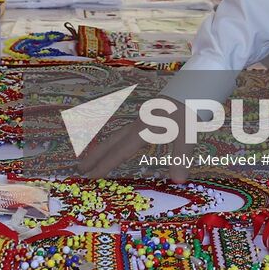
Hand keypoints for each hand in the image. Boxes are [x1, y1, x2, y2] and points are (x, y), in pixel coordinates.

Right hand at [77, 97, 191, 183]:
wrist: (189, 88)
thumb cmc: (187, 110)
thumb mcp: (187, 135)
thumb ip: (181, 157)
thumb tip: (178, 181)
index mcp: (143, 130)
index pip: (120, 151)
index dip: (105, 165)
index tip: (91, 176)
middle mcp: (137, 126)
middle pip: (111, 142)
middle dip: (95, 156)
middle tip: (79, 169)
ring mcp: (139, 122)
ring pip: (115, 137)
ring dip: (102, 149)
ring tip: (90, 159)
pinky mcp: (144, 120)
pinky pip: (123, 134)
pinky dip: (113, 143)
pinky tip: (116, 147)